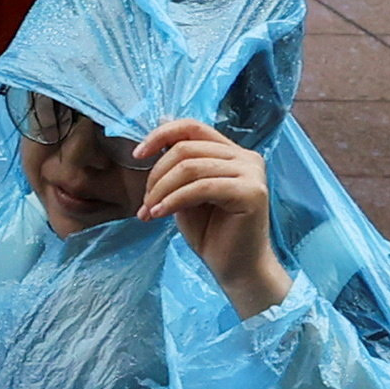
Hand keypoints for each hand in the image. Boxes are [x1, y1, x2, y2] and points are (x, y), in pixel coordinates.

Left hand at [132, 118, 291, 316]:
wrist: (235, 268)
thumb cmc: (210, 233)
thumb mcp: (185, 192)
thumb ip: (178, 162)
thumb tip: (161, 120)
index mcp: (232, 152)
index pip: (192, 127)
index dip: (161, 135)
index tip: (137, 155)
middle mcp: (246, 157)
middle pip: (186, 148)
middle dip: (156, 175)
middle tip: (145, 203)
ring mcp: (252, 173)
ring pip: (190, 167)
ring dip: (161, 190)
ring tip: (149, 212)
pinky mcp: (252, 192)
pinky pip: (201, 187)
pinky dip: (174, 200)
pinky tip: (159, 215)